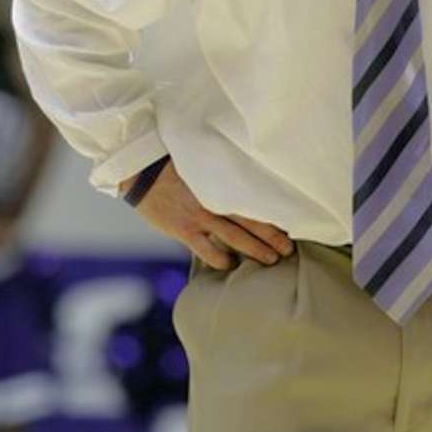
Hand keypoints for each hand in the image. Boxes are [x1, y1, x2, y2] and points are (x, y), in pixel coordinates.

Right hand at [124, 160, 294, 270]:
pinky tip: (230, 265)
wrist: (141, 172)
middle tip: (289, 249)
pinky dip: (221, 260)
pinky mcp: (184, 230)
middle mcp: (215, 199)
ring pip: (236, 237)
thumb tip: (244, 189)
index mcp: (222, 182)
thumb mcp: (202, 166)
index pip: (255, 199)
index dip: (274, 213)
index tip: (290, 222)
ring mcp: (200, 216)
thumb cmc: (174, 167)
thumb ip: (221, 179)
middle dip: (273, 237)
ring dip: (256, 250)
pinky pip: (207, 250)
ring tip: (272, 260)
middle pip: (252, 221)